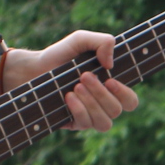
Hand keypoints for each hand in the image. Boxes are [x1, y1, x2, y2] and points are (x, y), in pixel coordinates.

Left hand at [3, 30, 139, 130]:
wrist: (34, 68)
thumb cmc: (60, 55)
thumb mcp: (80, 40)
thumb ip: (102, 41)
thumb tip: (110, 65)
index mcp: (110, 87)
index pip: (130, 101)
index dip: (125, 94)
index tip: (110, 80)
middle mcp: (102, 104)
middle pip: (117, 110)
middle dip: (102, 94)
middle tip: (84, 76)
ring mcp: (89, 115)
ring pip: (104, 122)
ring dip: (92, 104)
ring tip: (75, 87)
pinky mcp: (73, 123)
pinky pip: (85, 124)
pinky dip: (79, 110)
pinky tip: (67, 97)